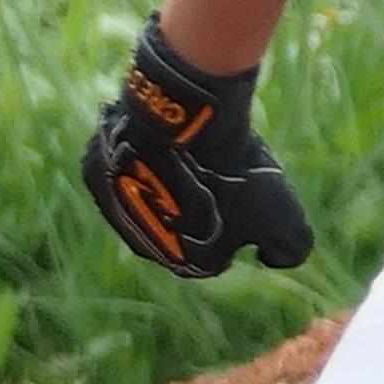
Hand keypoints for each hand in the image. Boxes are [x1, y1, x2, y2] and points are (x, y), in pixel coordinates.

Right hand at [82, 18, 315, 280]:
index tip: (244, 191)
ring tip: (191, 149)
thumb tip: (274, 259)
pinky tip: (161, 136)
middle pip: (177, 224)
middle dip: (199, 201)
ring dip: (165, 179)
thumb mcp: (284, 216)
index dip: (236, 221)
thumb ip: (289, 248)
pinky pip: (123, 169)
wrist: (185, 120)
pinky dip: (140, 155)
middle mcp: (141, 245)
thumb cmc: (235, 171)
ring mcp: (113, 210)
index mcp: (185, 263)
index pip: (216, 252)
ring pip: (147, 196)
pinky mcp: (94, 173)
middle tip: (219, 168)